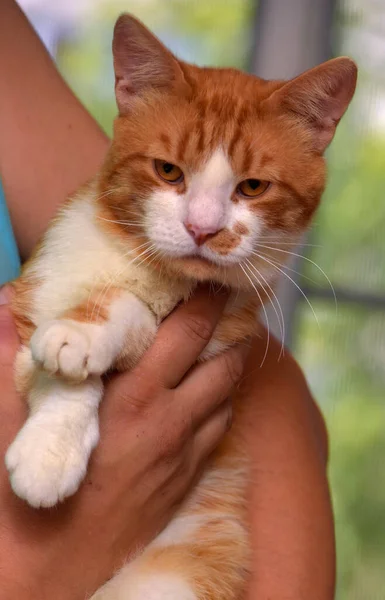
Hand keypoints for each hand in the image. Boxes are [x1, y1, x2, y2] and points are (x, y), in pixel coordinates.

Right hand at [0, 287, 247, 599]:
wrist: (47, 575)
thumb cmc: (26, 496)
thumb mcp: (12, 421)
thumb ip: (9, 358)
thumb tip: (4, 304)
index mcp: (132, 400)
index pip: (186, 335)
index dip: (207, 303)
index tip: (213, 280)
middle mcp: (169, 423)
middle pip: (222, 361)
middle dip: (234, 326)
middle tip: (232, 301)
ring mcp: (183, 456)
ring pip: (229, 396)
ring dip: (233, 364)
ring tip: (229, 338)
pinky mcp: (185, 482)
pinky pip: (220, 431)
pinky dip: (224, 402)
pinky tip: (213, 391)